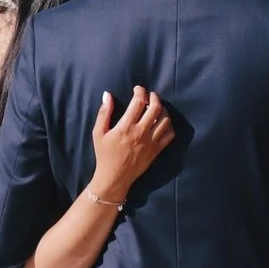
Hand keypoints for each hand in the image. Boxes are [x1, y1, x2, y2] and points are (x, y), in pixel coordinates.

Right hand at [91, 85, 173, 205]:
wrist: (114, 178)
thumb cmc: (104, 155)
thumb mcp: (98, 133)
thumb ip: (104, 113)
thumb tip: (108, 95)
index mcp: (126, 126)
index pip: (139, 102)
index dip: (140, 91)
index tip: (138, 89)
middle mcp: (141, 132)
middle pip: (156, 108)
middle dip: (154, 97)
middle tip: (150, 95)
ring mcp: (151, 142)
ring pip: (165, 120)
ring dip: (163, 110)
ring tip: (157, 107)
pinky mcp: (157, 150)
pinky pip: (170, 135)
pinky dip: (169, 125)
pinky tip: (163, 123)